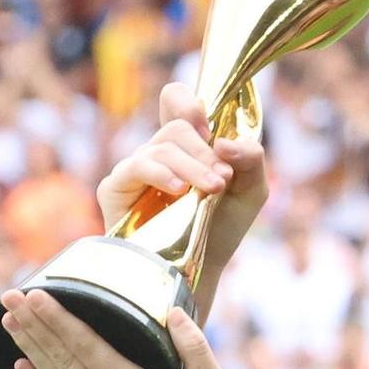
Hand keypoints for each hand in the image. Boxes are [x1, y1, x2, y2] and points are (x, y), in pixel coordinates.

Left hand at [0, 287, 266, 368]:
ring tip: (10, 323)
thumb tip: (175, 314)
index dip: (58, 319)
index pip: (86, 347)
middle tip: (9, 299)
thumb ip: (196, 349)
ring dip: (31, 350)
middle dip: (35, 326)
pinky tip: (23, 368)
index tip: (36, 295)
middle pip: (62, 360)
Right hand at [95, 82, 268, 300]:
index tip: (211, 131)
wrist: (201, 268)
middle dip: (205, 152)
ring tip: (213, 190)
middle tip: (222, 180)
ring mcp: (135, 167)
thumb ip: (251, 158)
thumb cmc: (222, 227)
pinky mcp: (116, 188)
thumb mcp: (251, 190)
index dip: (190, 104)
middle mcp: (158, 151)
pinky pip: (136, 166)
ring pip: (162, 147)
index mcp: (186, 143)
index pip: (176, 100)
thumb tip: (224, 141)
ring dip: (193, 168)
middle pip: (177, 127)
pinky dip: (161, 174)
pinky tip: (179, 191)